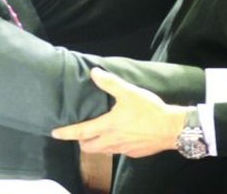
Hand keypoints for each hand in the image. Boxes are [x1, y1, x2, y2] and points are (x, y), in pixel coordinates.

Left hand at [52, 67, 188, 157]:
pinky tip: (120, 136)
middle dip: (81, 141)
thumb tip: (94, 72)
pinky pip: (118, 151)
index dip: (66, 133)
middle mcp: (112, 141)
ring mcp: (123, 149)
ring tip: (98, 134)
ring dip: (96, 144)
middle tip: (80, 132)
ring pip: (103, 151)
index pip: (80, 131)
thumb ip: (110, 83)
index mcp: (107, 126)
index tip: (55, 133)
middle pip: (88, 147)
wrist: (171, 128)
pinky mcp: (133, 153)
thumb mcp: (129, 92)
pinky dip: (113, 145)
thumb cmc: (149, 110)